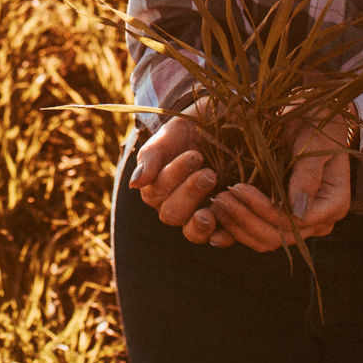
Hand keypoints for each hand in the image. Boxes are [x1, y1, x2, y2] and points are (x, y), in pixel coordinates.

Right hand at [128, 107, 229, 246]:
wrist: (228, 123)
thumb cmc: (195, 127)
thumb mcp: (173, 132)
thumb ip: (152, 155)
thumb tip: (134, 184)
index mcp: (156, 185)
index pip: (157, 191)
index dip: (174, 176)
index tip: (195, 155)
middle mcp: (174, 204)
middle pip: (171, 214)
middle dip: (190, 193)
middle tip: (210, 173)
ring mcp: (197, 215)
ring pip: (190, 231)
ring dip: (201, 221)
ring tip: (217, 202)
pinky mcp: (223, 221)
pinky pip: (217, 239)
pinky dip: (220, 237)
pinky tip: (225, 233)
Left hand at [205, 112, 353, 252]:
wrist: (311, 118)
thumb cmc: (316, 125)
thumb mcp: (315, 143)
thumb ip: (308, 174)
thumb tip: (297, 210)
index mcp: (333, 204)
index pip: (296, 221)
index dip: (265, 209)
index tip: (239, 188)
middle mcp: (318, 221)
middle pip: (279, 236)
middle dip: (246, 218)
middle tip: (220, 197)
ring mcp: (298, 223)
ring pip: (265, 240)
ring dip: (238, 226)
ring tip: (215, 202)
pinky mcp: (279, 218)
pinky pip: (257, 233)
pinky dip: (236, 228)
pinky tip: (216, 214)